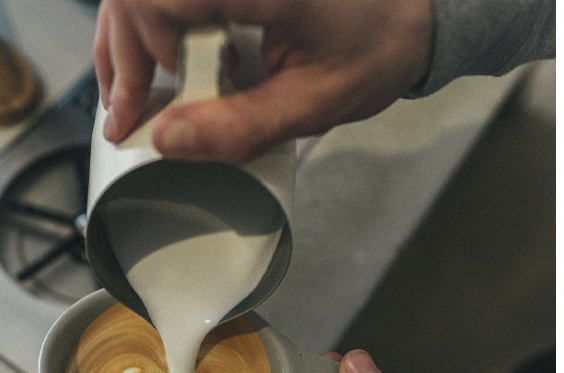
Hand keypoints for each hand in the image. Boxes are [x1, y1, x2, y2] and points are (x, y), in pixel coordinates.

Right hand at [95, 0, 431, 160]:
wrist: (408, 19)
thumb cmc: (377, 47)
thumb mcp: (317, 101)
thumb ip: (243, 125)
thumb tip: (171, 140)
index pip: (159, 0)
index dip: (144, 53)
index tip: (148, 106)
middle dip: (128, 58)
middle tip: (135, 115)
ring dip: (132, 46)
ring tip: (146, 100)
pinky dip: (153, 31)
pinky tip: (171, 69)